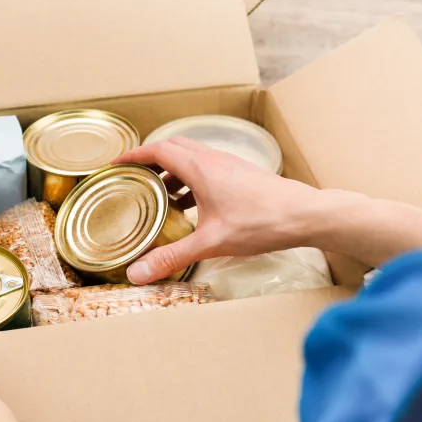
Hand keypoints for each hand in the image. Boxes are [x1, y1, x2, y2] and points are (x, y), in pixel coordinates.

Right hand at [113, 137, 367, 283]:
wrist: (304, 215)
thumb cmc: (261, 222)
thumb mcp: (211, 242)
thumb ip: (172, 256)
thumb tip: (138, 273)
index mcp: (200, 168)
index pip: (159, 149)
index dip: (135, 154)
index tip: (117, 162)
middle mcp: (214, 159)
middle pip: (174, 148)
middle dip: (151, 160)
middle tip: (136, 178)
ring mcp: (230, 165)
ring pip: (193, 158)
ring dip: (173, 171)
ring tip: (161, 196)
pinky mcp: (242, 175)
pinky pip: (209, 169)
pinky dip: (192, 180)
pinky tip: (194, 207)